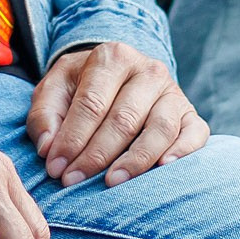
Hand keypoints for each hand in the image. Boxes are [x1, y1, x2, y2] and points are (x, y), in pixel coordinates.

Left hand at [26, 42, 208, 189]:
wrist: (118, 75)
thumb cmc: (82, 88)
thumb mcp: (55, 89)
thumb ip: (45, 115)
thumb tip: (48, 148)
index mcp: (112, 57)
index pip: (92, 103)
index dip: (72, 139)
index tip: (56, 168)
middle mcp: (147, 70)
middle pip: (124, 119)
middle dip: (96, 154)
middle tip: (73, 181)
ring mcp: (173, 91)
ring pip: (159, 128)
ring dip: (136, 160)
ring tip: (112, 182)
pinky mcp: (190, 113)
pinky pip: (194, 133)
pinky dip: (182, 152)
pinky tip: (163, 168)